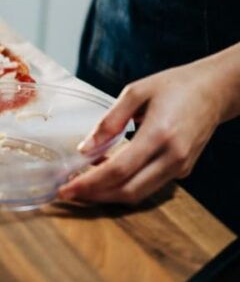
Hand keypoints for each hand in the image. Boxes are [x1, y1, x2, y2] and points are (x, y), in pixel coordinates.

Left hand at [58, 59, 233, 204]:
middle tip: (68, 192)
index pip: (119, 169)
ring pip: (139, 193)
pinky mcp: (183, 170)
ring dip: (108, 194)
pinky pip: (149, 185)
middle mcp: (173, 156)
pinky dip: (124, 185)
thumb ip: (108, 121)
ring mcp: (180, 166)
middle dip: (94, 196)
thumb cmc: (174, 86)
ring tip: (81, 185)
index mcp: (159, 134)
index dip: (89, 183)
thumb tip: (84, 148)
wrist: (214, 90)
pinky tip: (106, 173)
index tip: (66, 188)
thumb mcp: (135, 92)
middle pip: (128, 190)